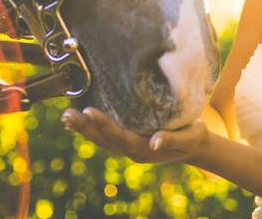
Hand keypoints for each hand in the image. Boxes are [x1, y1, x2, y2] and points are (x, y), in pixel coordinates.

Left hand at [61, 107, 208, 163]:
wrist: (195, 146)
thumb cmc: (193, 137)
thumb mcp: (188, 137)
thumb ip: (171, 139)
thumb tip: (154, 143)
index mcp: (144, 148)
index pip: (119, 136)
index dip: (103, 124)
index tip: (88, 111)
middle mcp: (132, 150)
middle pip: (104, 140)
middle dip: (85, 127)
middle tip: (66, 115)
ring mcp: (128, 147)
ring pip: (101, 140)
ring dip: (83, 128)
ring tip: (66, 117)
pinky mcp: (128, 140)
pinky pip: (106, 136)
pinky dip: (91, 129)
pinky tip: (80, 119)